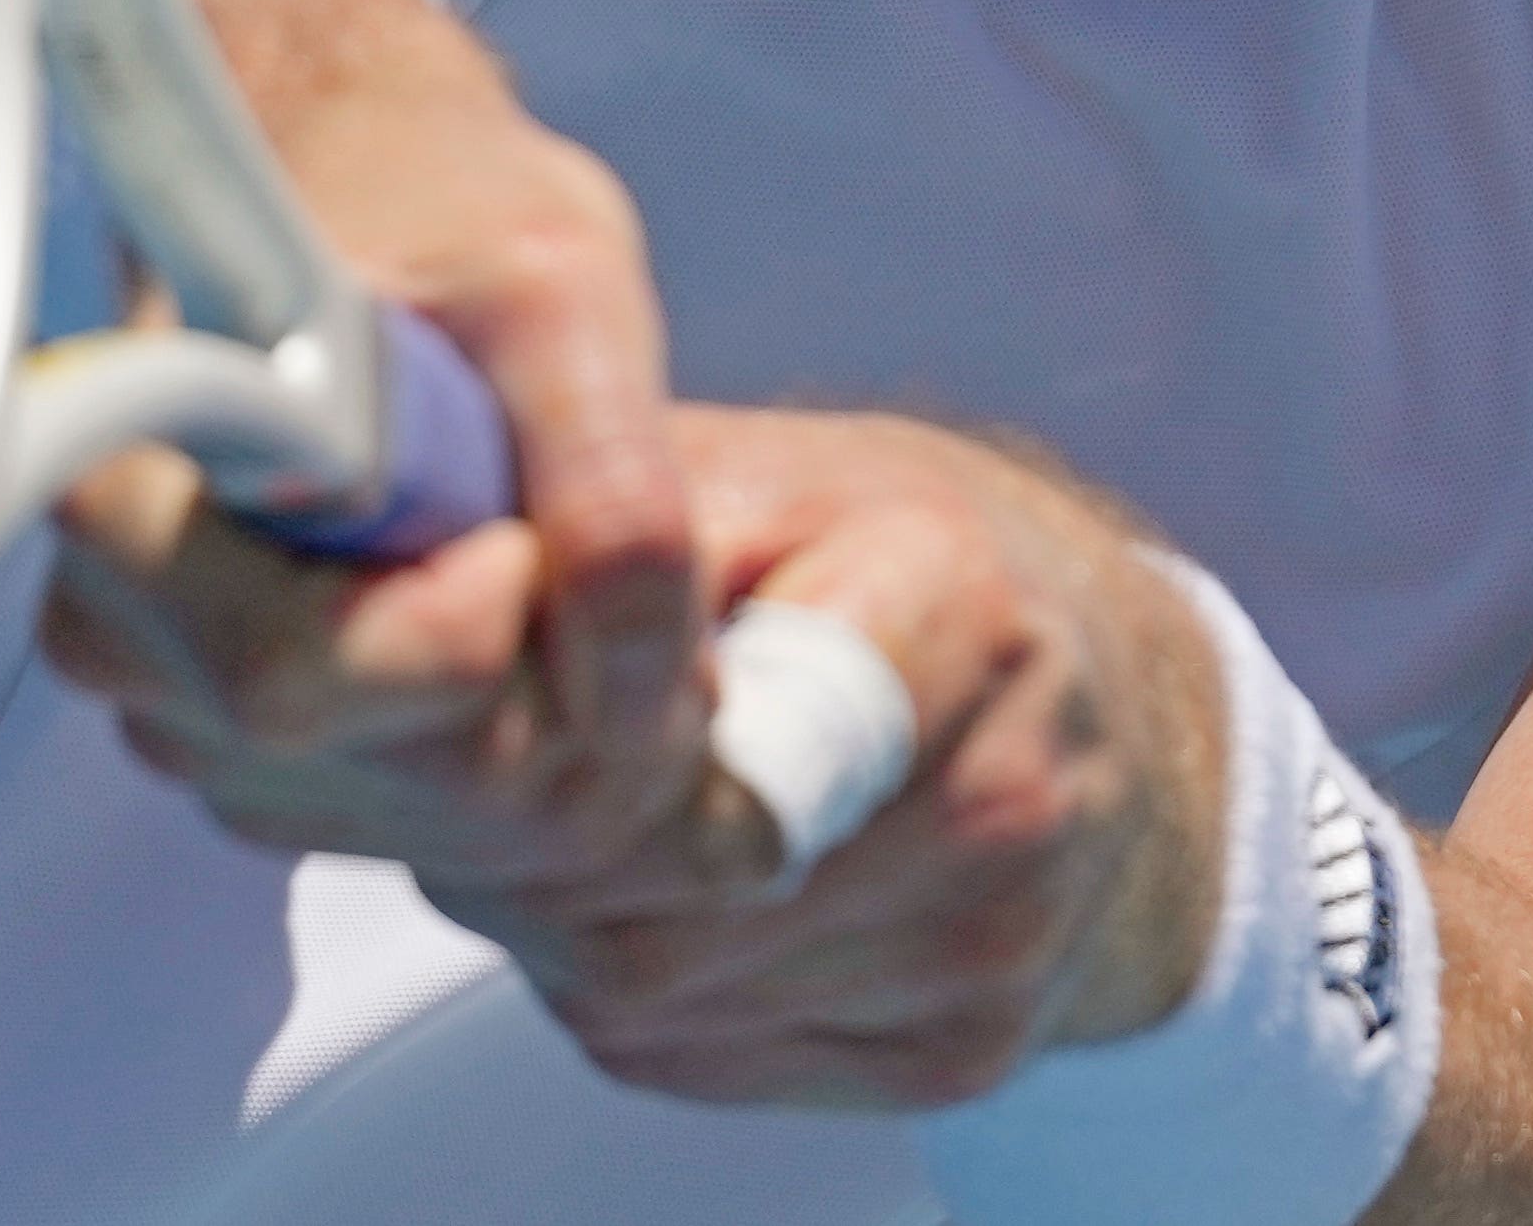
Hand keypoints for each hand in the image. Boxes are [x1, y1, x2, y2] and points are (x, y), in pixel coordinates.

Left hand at [42, 405, 1228, 1110]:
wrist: (1080, 676)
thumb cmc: (882, 551)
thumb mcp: (750, 471)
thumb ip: (615, 543)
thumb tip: (452, 611)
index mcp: (952, 602)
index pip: (698, 748)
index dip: (563, 751)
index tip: (521, 710)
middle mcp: (1005, 791)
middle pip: (657, 894)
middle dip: (543, 840)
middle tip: (527, 767)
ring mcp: (995, 943)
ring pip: (661, 992)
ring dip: (575, 919)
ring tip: (608, 817)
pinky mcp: (965, 1053)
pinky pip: (710, 1061)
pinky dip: (650, 992)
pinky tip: (679, 896)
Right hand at [175, 0, 703, 797]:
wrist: (366, 179)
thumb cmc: (442, 204)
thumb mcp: (560, 292)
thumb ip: (609, 483)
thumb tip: (637, 696)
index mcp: (138, 494)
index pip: (302, 676)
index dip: (467, 635)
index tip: (527, 536)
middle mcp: (124, 628)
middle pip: (379, 772)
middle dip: (564, 705)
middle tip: (642, 589)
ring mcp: (184, 705)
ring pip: (422, 817)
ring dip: (567, 738)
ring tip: (598, 582)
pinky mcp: (257, 749)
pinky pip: (427, 821)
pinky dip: (534, 757)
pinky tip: (562, 639)